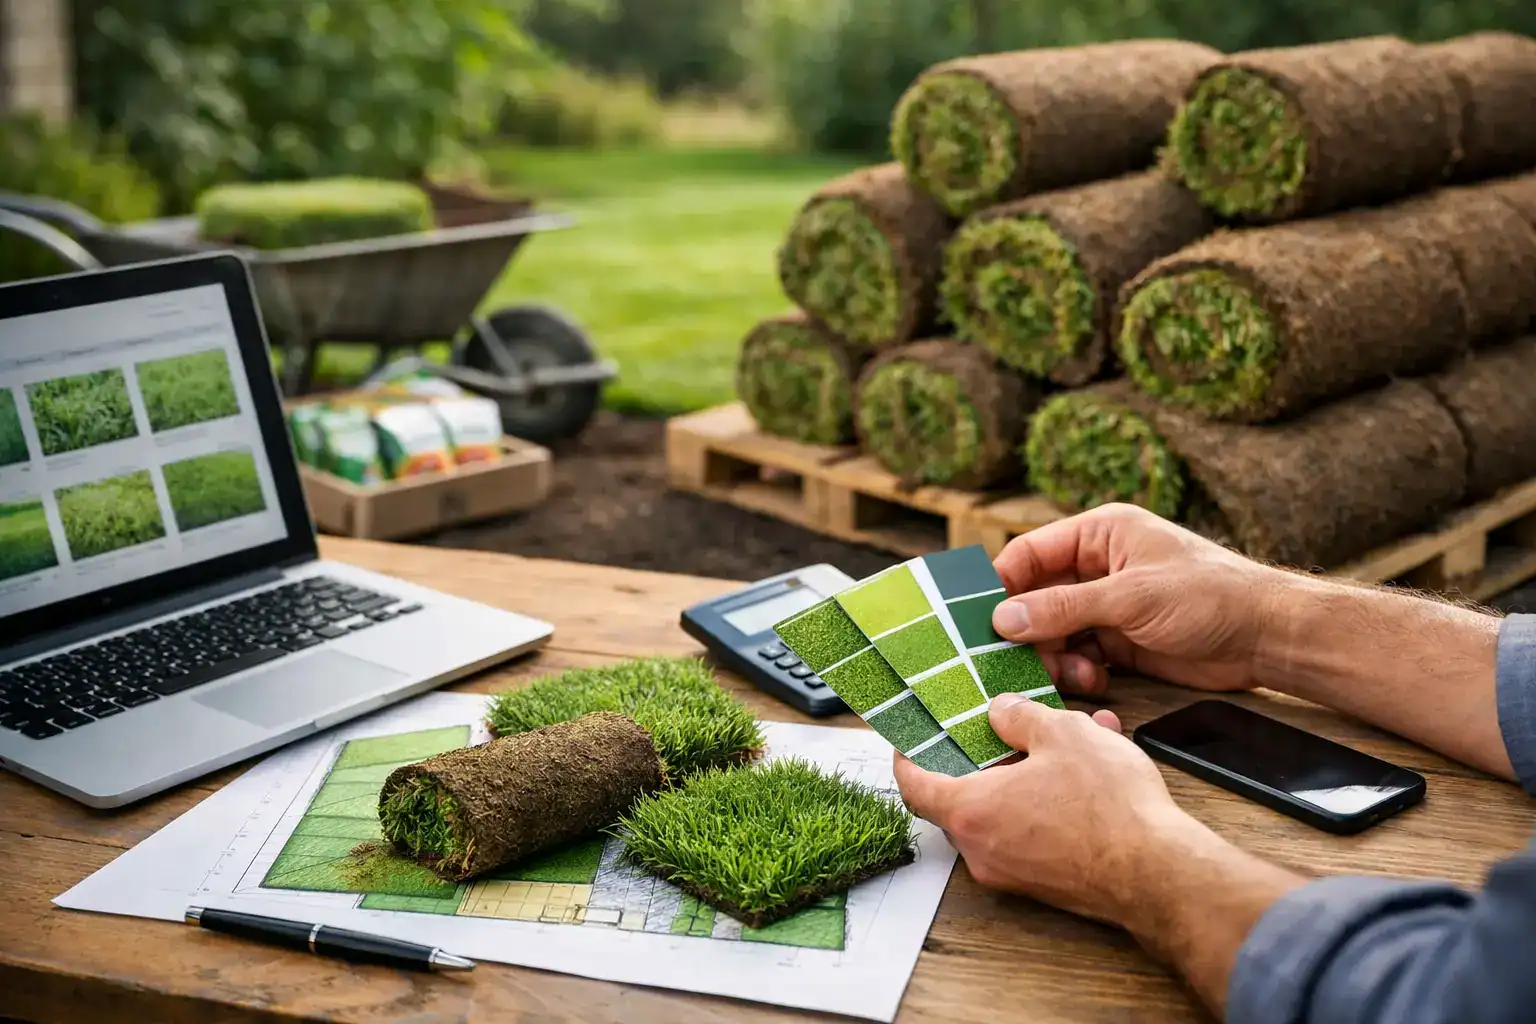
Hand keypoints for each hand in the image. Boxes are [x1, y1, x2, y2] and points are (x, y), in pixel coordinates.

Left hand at [897, 692, 1306, 1016]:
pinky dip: (1047, 801)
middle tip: (1004, 728)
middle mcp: (981, 850)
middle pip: (961, 797)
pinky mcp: (1043, 884)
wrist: (1159, 874)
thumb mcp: (1063, 734)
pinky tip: (1088, 773)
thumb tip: (1001, 713)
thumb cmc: (1109, 809)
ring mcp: (1012, 873)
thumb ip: (1020, 717)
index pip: (913, 784)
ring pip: (1004, 811)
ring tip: (1070, 739)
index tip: (910, 740)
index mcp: (970, 810)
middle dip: (986, 757)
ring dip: (1028, 774)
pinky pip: (1030, 833)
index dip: (908, 757)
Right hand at [990, 503, 1291, 696]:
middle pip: (1036, 599)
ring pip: (1054, 633)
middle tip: (1017, 661)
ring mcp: (1107, 606)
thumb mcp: (1130, 597)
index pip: (1030, 554)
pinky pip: (1078, 655)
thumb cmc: (1210, 595)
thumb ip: (1064, 607)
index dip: (1001, 585)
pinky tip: (1095, 681)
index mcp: (1099, 535)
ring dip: (1055, 657)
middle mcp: (1097, 567)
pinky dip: (1077, 671)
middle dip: (1029, 631)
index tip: (979, 619)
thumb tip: (1004, 618)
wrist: (1267, 637)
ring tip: (1076, 674)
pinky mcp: (1120, 641)